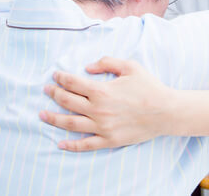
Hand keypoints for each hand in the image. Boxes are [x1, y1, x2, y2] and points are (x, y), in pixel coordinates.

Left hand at [39, 57, 174, 151]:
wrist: (166, 111)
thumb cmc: (149, 87)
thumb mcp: (130, 66)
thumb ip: (107, 62)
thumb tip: (87, 67)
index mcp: (102, 90)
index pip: (73, 83)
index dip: (61, 78)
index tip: (55, 75)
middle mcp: (98, 110)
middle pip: (67, 102)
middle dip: (54, 94)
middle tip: (46, 90)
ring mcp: (102, 127)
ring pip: (70, 124)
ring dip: (53, 119)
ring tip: (42, 115)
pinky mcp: (108, 140)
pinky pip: (85, 144)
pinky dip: (71, 145)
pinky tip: (60, 143)